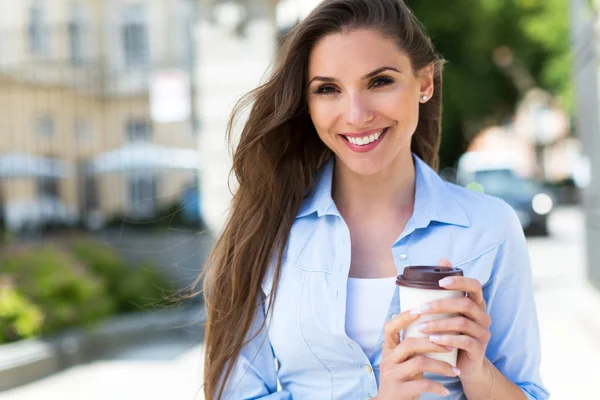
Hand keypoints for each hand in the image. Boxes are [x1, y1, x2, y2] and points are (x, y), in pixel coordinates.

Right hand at [377, 309, 458, 399]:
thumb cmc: (401, 379)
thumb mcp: (402, 361)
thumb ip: (411, 347)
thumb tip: (431, 324)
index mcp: (388, 350)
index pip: (389, 328)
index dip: (402, 318)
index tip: (419, 310)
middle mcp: (388, 360)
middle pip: (410, 344)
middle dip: (433, 343)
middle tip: (451, 345)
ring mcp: (392, 375)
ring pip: (419, 363)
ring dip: (441, 366)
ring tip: (455, 371)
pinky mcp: (399, 390)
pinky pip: (422, 384)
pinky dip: (437, 386)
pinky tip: (444, 389)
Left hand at [416, 258, 491, 378]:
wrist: (464, 364)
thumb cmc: (453, 332)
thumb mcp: (449, 311)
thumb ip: (446, 289)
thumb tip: (443, 259)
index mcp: (476, 303)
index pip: (474, 285)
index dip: (459, 281)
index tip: (439, 282)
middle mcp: (483, 315)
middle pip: (465, 303)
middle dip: (440, 304)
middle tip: (420, 308)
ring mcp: (483, 332)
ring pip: (462, 323)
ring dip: (438, 323)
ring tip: (421, 327)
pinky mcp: (479, 348)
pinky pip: (464, 341)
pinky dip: (446, 339)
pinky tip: (432, 340)